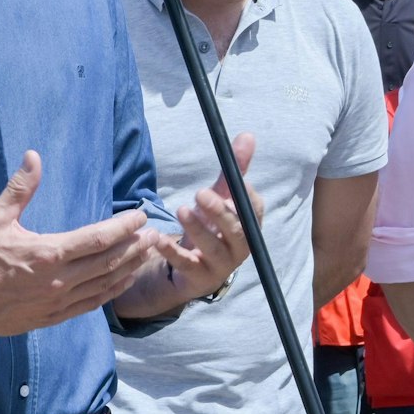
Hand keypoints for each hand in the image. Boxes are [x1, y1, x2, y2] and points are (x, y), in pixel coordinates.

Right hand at [0, 150, 164, 338]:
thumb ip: (20, 188)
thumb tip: (33, 156)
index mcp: (49, 253)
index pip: (99, 238)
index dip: (124, 226)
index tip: (140, 216)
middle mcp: (59, 280)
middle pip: (109, 262)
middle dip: (135, 247)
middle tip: (154, 234)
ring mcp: (58, 301)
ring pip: (104, 285)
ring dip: (129, 268)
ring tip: (147, 255)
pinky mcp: (52, 316)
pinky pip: (90, 305)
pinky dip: (110, 293)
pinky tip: (122, 283)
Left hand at [160, 133, 260, 300]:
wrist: (192, 267)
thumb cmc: (211, 226)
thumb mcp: (220, 196)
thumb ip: (234, 169)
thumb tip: (248, 136)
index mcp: (248, 226)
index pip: (254, 212)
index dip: (246, 198)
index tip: (234, 182)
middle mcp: (240, 247)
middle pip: (236, 231)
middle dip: (220, 212)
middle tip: (200, 194)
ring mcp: (220, 265)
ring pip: (213, 249)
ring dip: (198, 230)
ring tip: (182, 210)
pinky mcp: (198, 277)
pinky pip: (187, 265)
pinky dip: (173, 252)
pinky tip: (160, 239)